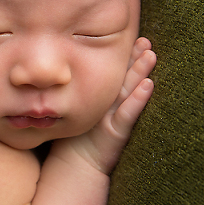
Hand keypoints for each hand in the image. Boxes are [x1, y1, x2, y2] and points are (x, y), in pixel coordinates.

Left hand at [51, 37, 156, 174]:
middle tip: (146, 41)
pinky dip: (138, 99)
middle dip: (137, 59)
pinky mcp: (118, 131)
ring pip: (130, 91)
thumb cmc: (71, 137)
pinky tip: (149, 85)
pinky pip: (128, 113)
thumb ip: (70, 88)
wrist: (75, 167)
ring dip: (141, 73)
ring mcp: (117, 117)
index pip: (113, 72)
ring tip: (151, 55)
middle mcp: (112, 106)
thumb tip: (52, 61)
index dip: (123, 56)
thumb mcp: (72, 107)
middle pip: (126, 78)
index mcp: (102, 98)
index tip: (133, 36)